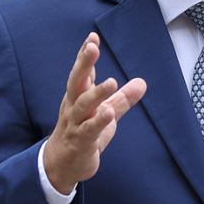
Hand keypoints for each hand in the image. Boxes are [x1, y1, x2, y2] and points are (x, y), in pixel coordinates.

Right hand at [43, 33, 147, 194]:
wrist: (61, 165)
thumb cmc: (82, 134)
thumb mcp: (106, 114)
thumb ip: (122, 99)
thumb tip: (142, 83)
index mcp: (78, 96)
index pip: (82, 72)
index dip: (86, 55)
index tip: (92, 37)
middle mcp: (74, 106)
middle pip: (77, 81)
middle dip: (83, 64)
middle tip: (91, 47)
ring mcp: (75, 123)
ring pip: (83, 105)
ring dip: (96, 93)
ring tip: (111, 81)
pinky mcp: (80, 141)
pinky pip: (88, 130)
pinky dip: (98, 122)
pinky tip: (108, 114)